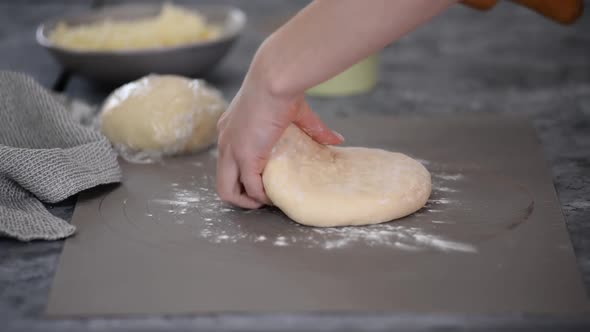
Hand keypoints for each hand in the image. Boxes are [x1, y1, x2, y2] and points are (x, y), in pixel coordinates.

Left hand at [216, 88, 342, 208]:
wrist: (275, 80)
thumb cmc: (283, 88)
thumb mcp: (296, 112)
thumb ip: (314, 129)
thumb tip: (337, 140)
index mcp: (231, 128)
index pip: (228, 160)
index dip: (243, 175)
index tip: (262, 180)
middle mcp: (225, 141)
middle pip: (223, 180)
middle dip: (241, 195)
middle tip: (262, 198)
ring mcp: (231, 150)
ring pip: (227, 190)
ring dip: (247, 201)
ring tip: (266, 202)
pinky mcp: (245, 157)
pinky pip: (250, 187)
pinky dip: (261, 197)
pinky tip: (274, 197)